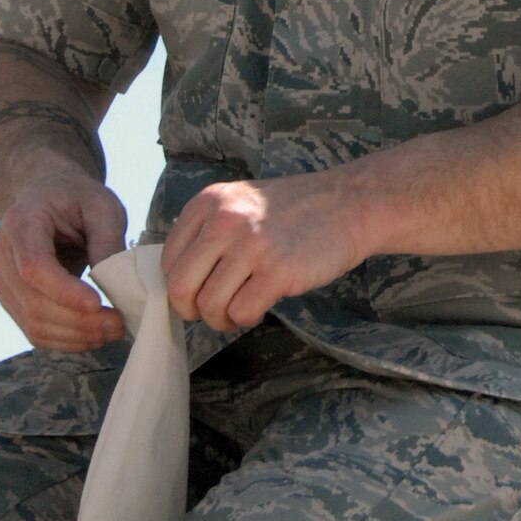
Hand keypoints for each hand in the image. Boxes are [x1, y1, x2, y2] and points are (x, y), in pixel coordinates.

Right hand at [0, 171, 128, 350]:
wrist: (46, 196)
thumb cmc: (77, 198)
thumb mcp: (102, 204)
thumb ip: (107, 239)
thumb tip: (114, 282)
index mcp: (20, 223)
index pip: (34, 267)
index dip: (64, 291)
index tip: (98, 304)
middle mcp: (0, 254)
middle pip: (34, 301)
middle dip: (79, 320)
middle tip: (119, 323)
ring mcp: (0, 280)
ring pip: (33, 322)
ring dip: (75, 335)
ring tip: (112, 330)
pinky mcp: (10, 300)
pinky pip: (33, 330)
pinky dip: (65, 340)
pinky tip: (93, 335)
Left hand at [160, 173, 372, 332]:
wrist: (351, 203)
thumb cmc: (296, 209)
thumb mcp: (242, 201)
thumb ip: (209, 230)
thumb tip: (179, 280)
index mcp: (209, 202)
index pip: (168, 261)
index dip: (181, 285)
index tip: (200, 291)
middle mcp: (225, 221)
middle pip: (180, 287)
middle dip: (192, 309)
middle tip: (213, 310)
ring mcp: (251, 246)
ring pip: (209, 306)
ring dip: (222, 319)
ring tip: (240, 308)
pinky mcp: (277, 271)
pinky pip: (241, 312)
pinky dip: (247, 318)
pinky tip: (261, 305)